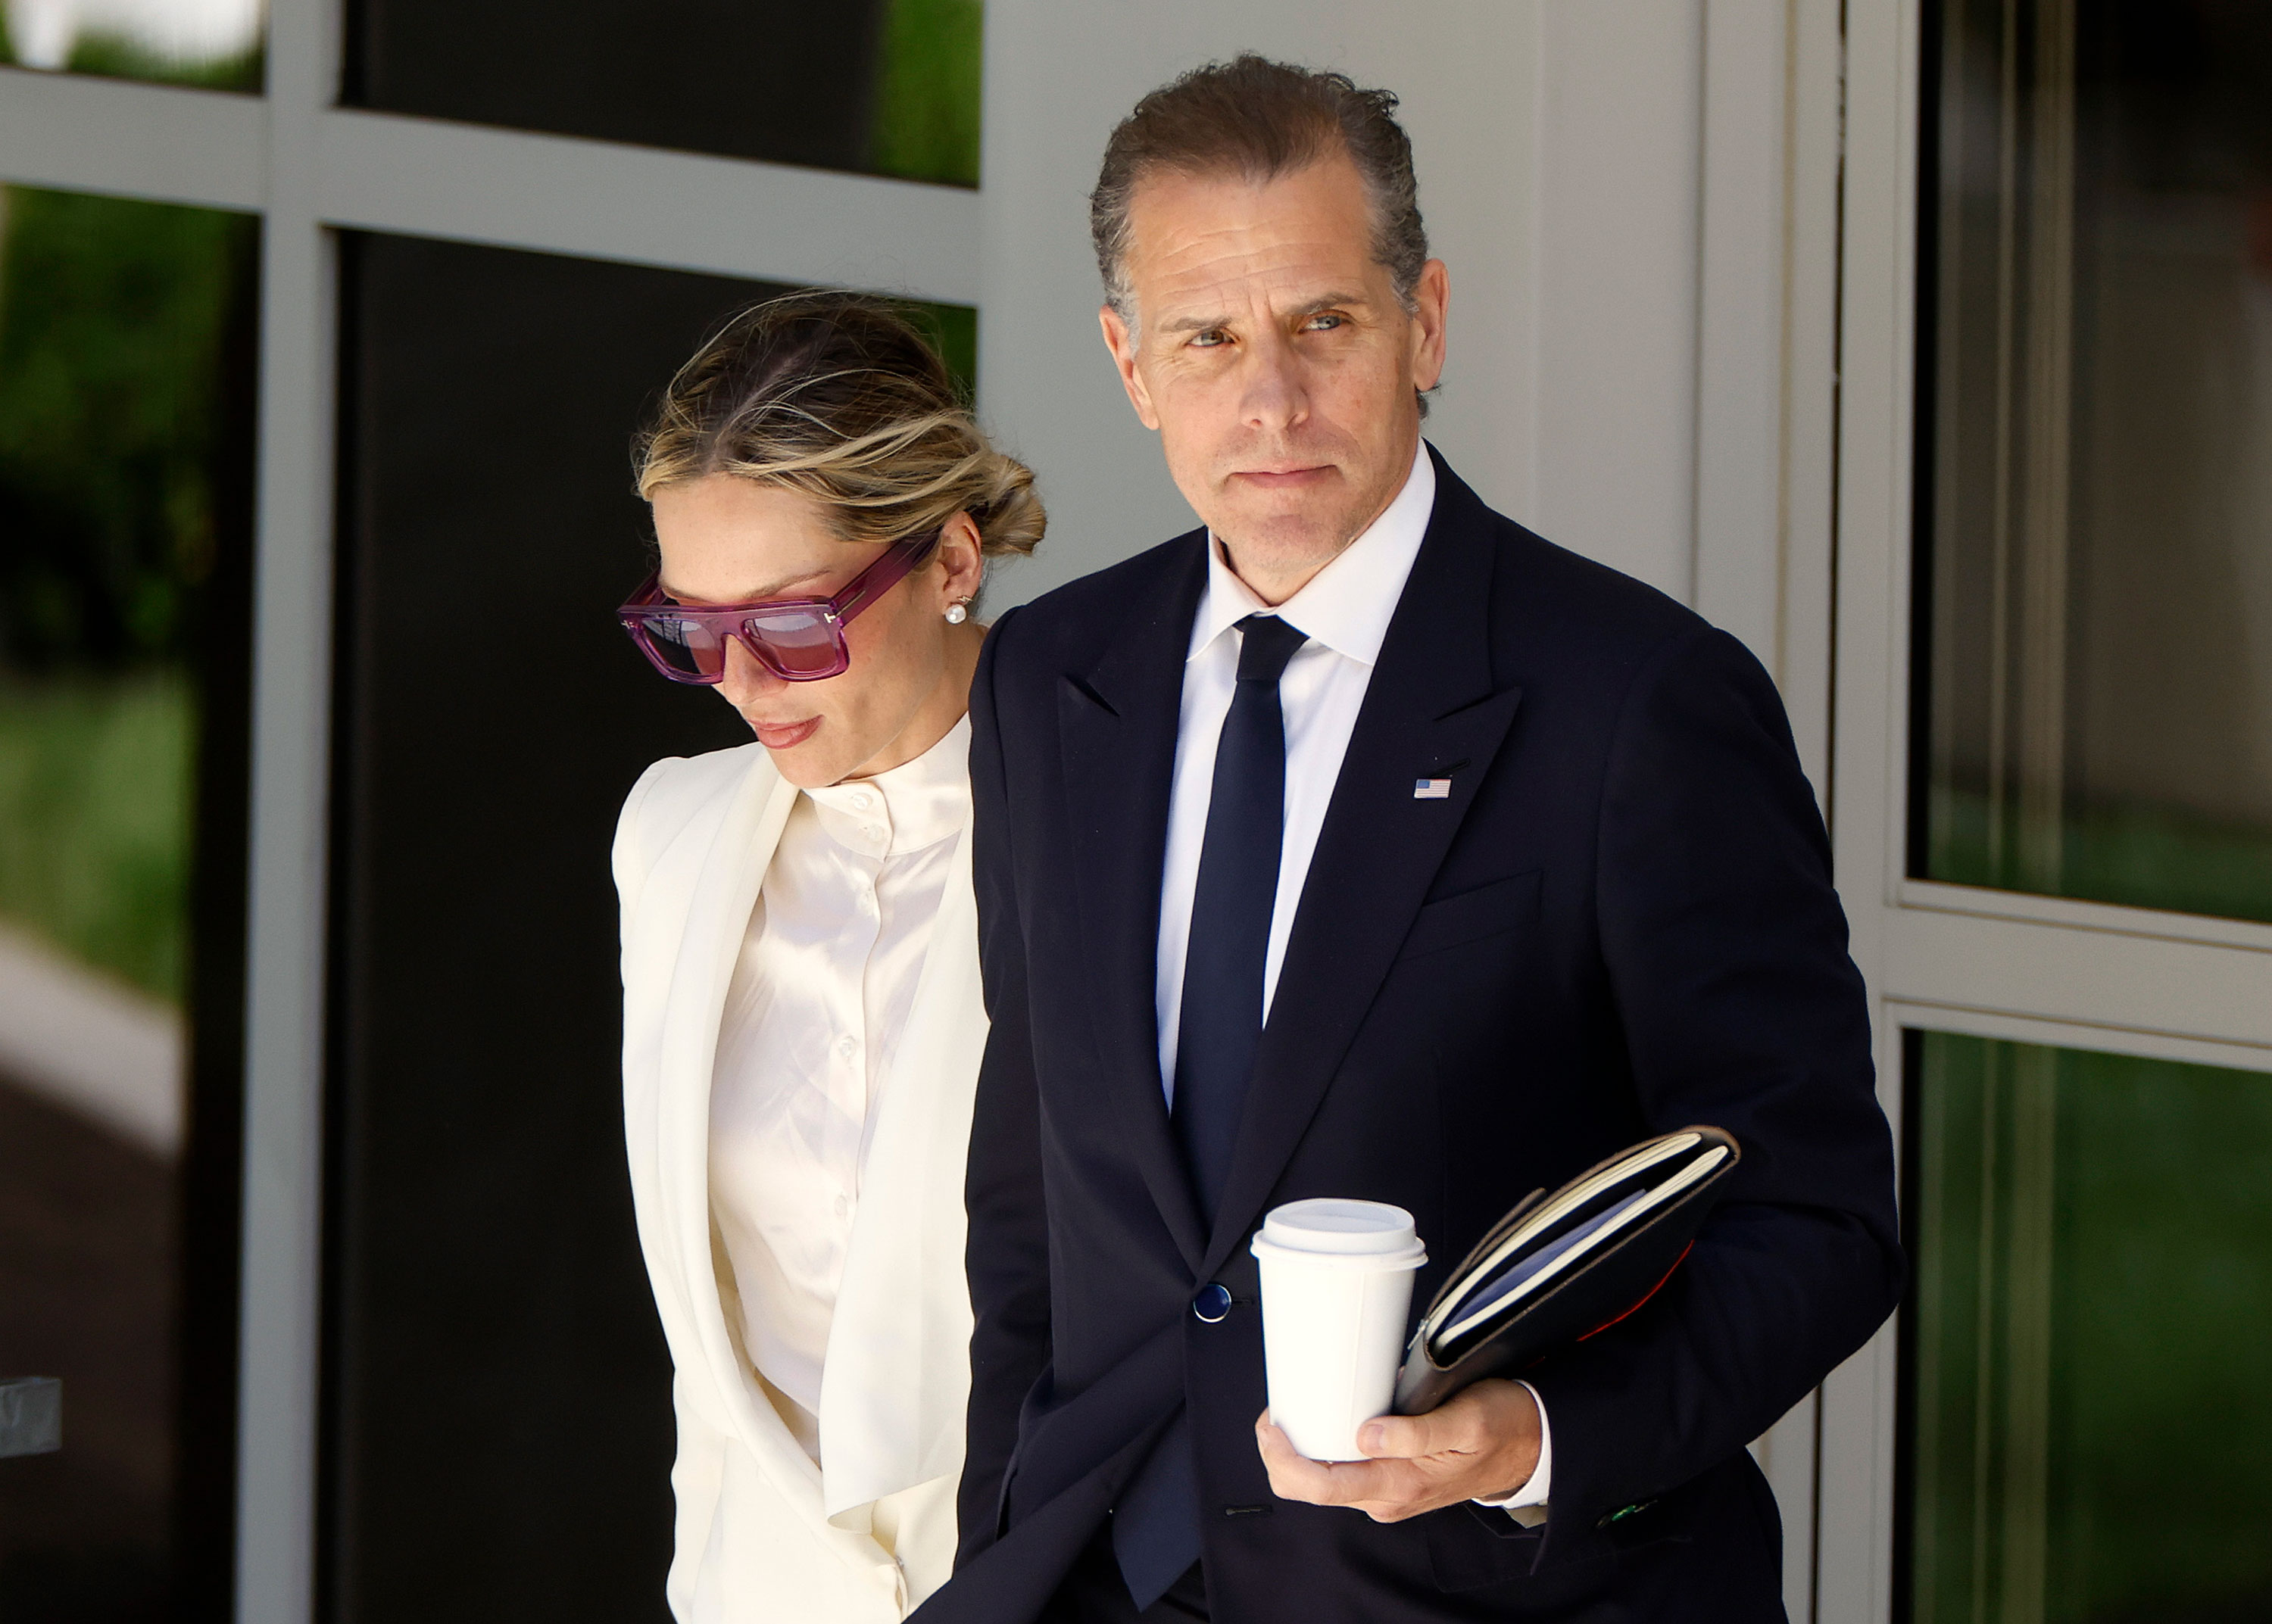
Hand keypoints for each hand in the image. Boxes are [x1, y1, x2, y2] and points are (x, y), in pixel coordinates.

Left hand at [1255, 1379, 1541, 1523]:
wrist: (1529, 1444)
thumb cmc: (1499, 1425)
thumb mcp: (1465, 1419)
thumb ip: (1415, 1432)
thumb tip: (1366, 1434)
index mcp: (1399, 1484)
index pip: (1322, 1486)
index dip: (1285, 1459)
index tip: (1272, 1425)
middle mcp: (1387, 1496)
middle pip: (1312, 1487)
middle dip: (1283, 1454)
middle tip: (1276, 1413)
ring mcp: (1387, 1491)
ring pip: (1324, 1480)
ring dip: (1302, 1449)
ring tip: (1295, 1410)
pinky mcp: (1390, 1479)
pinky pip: (1343, 1470)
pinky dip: (1323, 1447)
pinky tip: (1323, 1418)